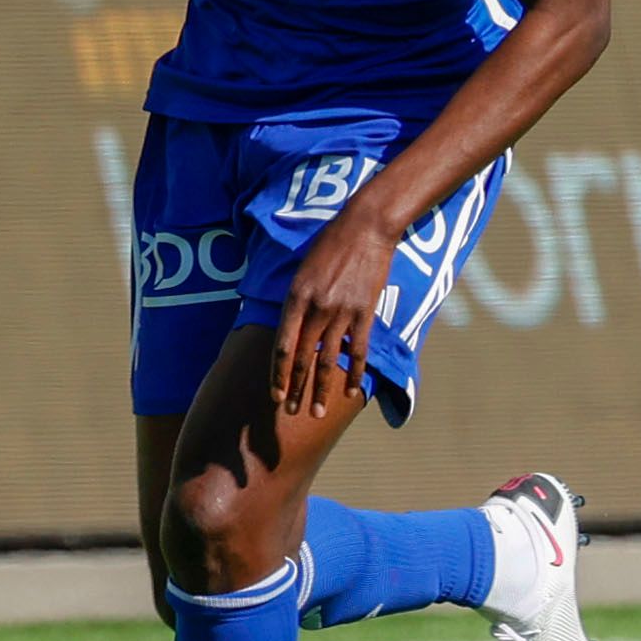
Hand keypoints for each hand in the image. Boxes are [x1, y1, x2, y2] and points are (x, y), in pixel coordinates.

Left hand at [271, 199, 399, 417]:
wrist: (365, 226)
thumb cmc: (329, 244)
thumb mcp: (301, 270)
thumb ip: (295, 302)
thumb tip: (289, 330)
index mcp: (295, 297)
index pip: (281, 346)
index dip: (277, 374)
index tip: (275, 395)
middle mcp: (316, 308)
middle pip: (302, 358)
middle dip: (295, 389)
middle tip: (289, 413)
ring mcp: (342, 312)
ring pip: (328, 360)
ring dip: (322, 390)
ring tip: (317, 413)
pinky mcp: (365, 313)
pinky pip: (357, 350)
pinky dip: (354, 373)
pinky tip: (351, 392)